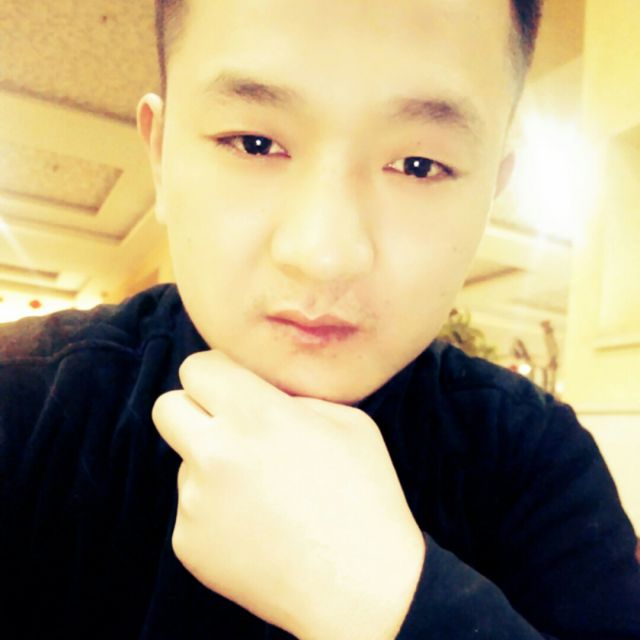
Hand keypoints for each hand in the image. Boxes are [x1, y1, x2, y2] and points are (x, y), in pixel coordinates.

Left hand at [152, 350, 425, 639]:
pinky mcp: (188, 543)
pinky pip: (191, 508)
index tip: (232, 385)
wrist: (362, 586)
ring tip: (263, 494)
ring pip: (185, 461)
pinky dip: (216, 510)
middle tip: (227, 425)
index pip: (198, 367)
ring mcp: (194, 502)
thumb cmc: (364, 495)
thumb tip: (258, 393)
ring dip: (212, 464)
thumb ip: (291, 397)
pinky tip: (257, 527)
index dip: (216, 372)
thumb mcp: (346, 421)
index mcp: (253, 414)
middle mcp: (212, 453)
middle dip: (193, 407)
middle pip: (167, 407)